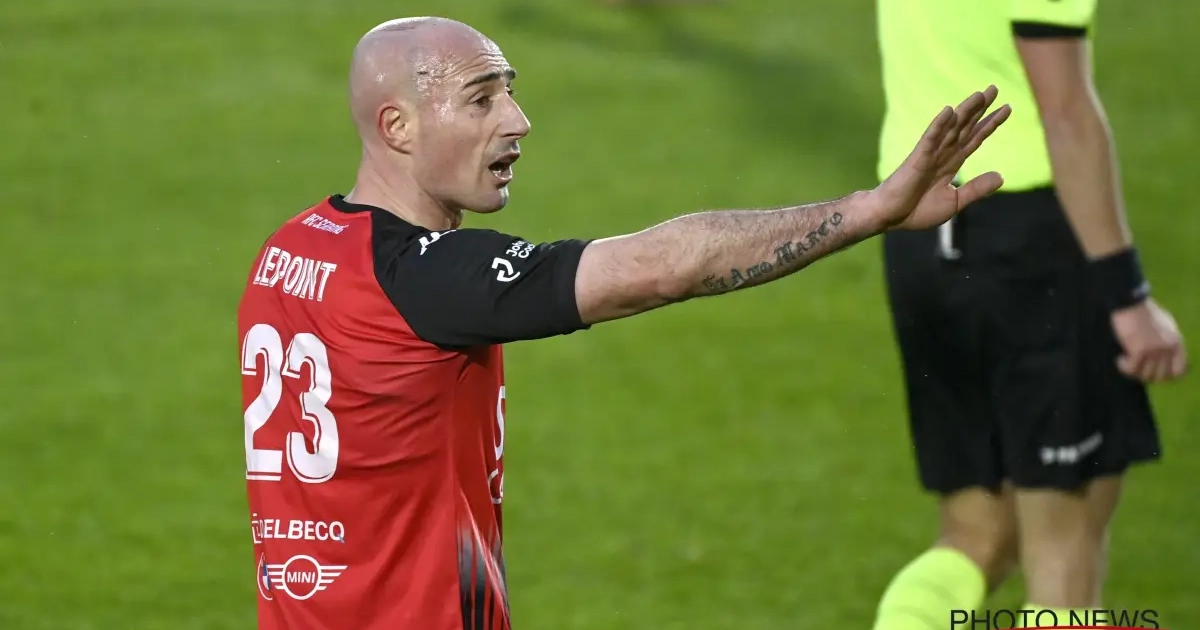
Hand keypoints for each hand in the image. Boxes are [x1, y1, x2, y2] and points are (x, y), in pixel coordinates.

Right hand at [869, 86, 1011, 230]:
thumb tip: (1002, 176)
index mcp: (951, 163)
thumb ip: (976, 189)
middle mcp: (942, 154)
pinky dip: (939, 125)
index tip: (1006, 108)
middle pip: (965, 127)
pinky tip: (948, 111)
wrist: (890, 217)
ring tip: (980, 95)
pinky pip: (930, 139)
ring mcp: (930, 154)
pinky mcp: (917, 159)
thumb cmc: (916, 211)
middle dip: (980, 109)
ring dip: (964, 111)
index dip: (990, 124)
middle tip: (994, 88)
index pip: (974, 139)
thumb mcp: (954, 201)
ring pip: (950, 129)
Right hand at [1112, 298, 1187, 381]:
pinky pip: (1131, 369)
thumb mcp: (1164, 326)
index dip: (1167, 376)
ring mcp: (1155, 350)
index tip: (1153, 373)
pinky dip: (1124, 367)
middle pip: (1160, 376)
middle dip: (1146, 375)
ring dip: (1133, 372)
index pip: (1179, 370)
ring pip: (1145, 375)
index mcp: (1177, 342)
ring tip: (1125, 361)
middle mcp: (1168, 348)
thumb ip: (1167, 341)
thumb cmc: (1143, 311)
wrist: (1129, 302)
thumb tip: (1164, 357)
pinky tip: (1119, 359)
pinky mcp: (1139, 350)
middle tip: (1136, 368)